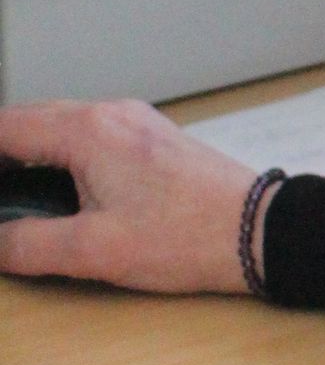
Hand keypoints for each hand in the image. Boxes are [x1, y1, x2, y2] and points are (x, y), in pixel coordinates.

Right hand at [0, 97, 255, 291]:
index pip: (7, 127)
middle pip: (30, 119)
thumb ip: (30, 246)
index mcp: (89, 132)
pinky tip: (58, 183)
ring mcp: (135, 122)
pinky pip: (90, 132)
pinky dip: (61, 151)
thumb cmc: (189, 236)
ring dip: (29, 149)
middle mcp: (111, 114)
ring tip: (12, 187)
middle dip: (2, 150)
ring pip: (61, 123)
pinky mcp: (153, 138)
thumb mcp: (96, 250)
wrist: (258, 230)